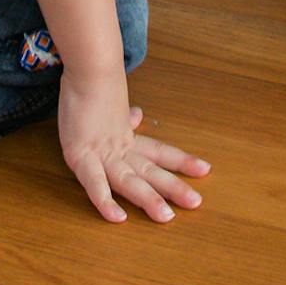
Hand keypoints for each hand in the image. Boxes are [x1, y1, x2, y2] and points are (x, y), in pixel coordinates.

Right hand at [58, 70, 209, 223]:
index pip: (159, 152)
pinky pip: (94, 183)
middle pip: (150, 170)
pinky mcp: (80, 155)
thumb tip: (138, 115)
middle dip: (172, 187)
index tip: (205, 169)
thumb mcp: (112, 105)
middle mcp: (119, 147)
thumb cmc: (95, 84)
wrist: (88, 66)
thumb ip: (125, 118)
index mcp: (126, 137)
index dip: (180, 161)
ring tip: (166, 217)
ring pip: (128, 181)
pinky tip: (117, 218)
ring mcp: (101, 152)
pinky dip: (105, 201)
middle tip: (196, 203)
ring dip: (148, 200)